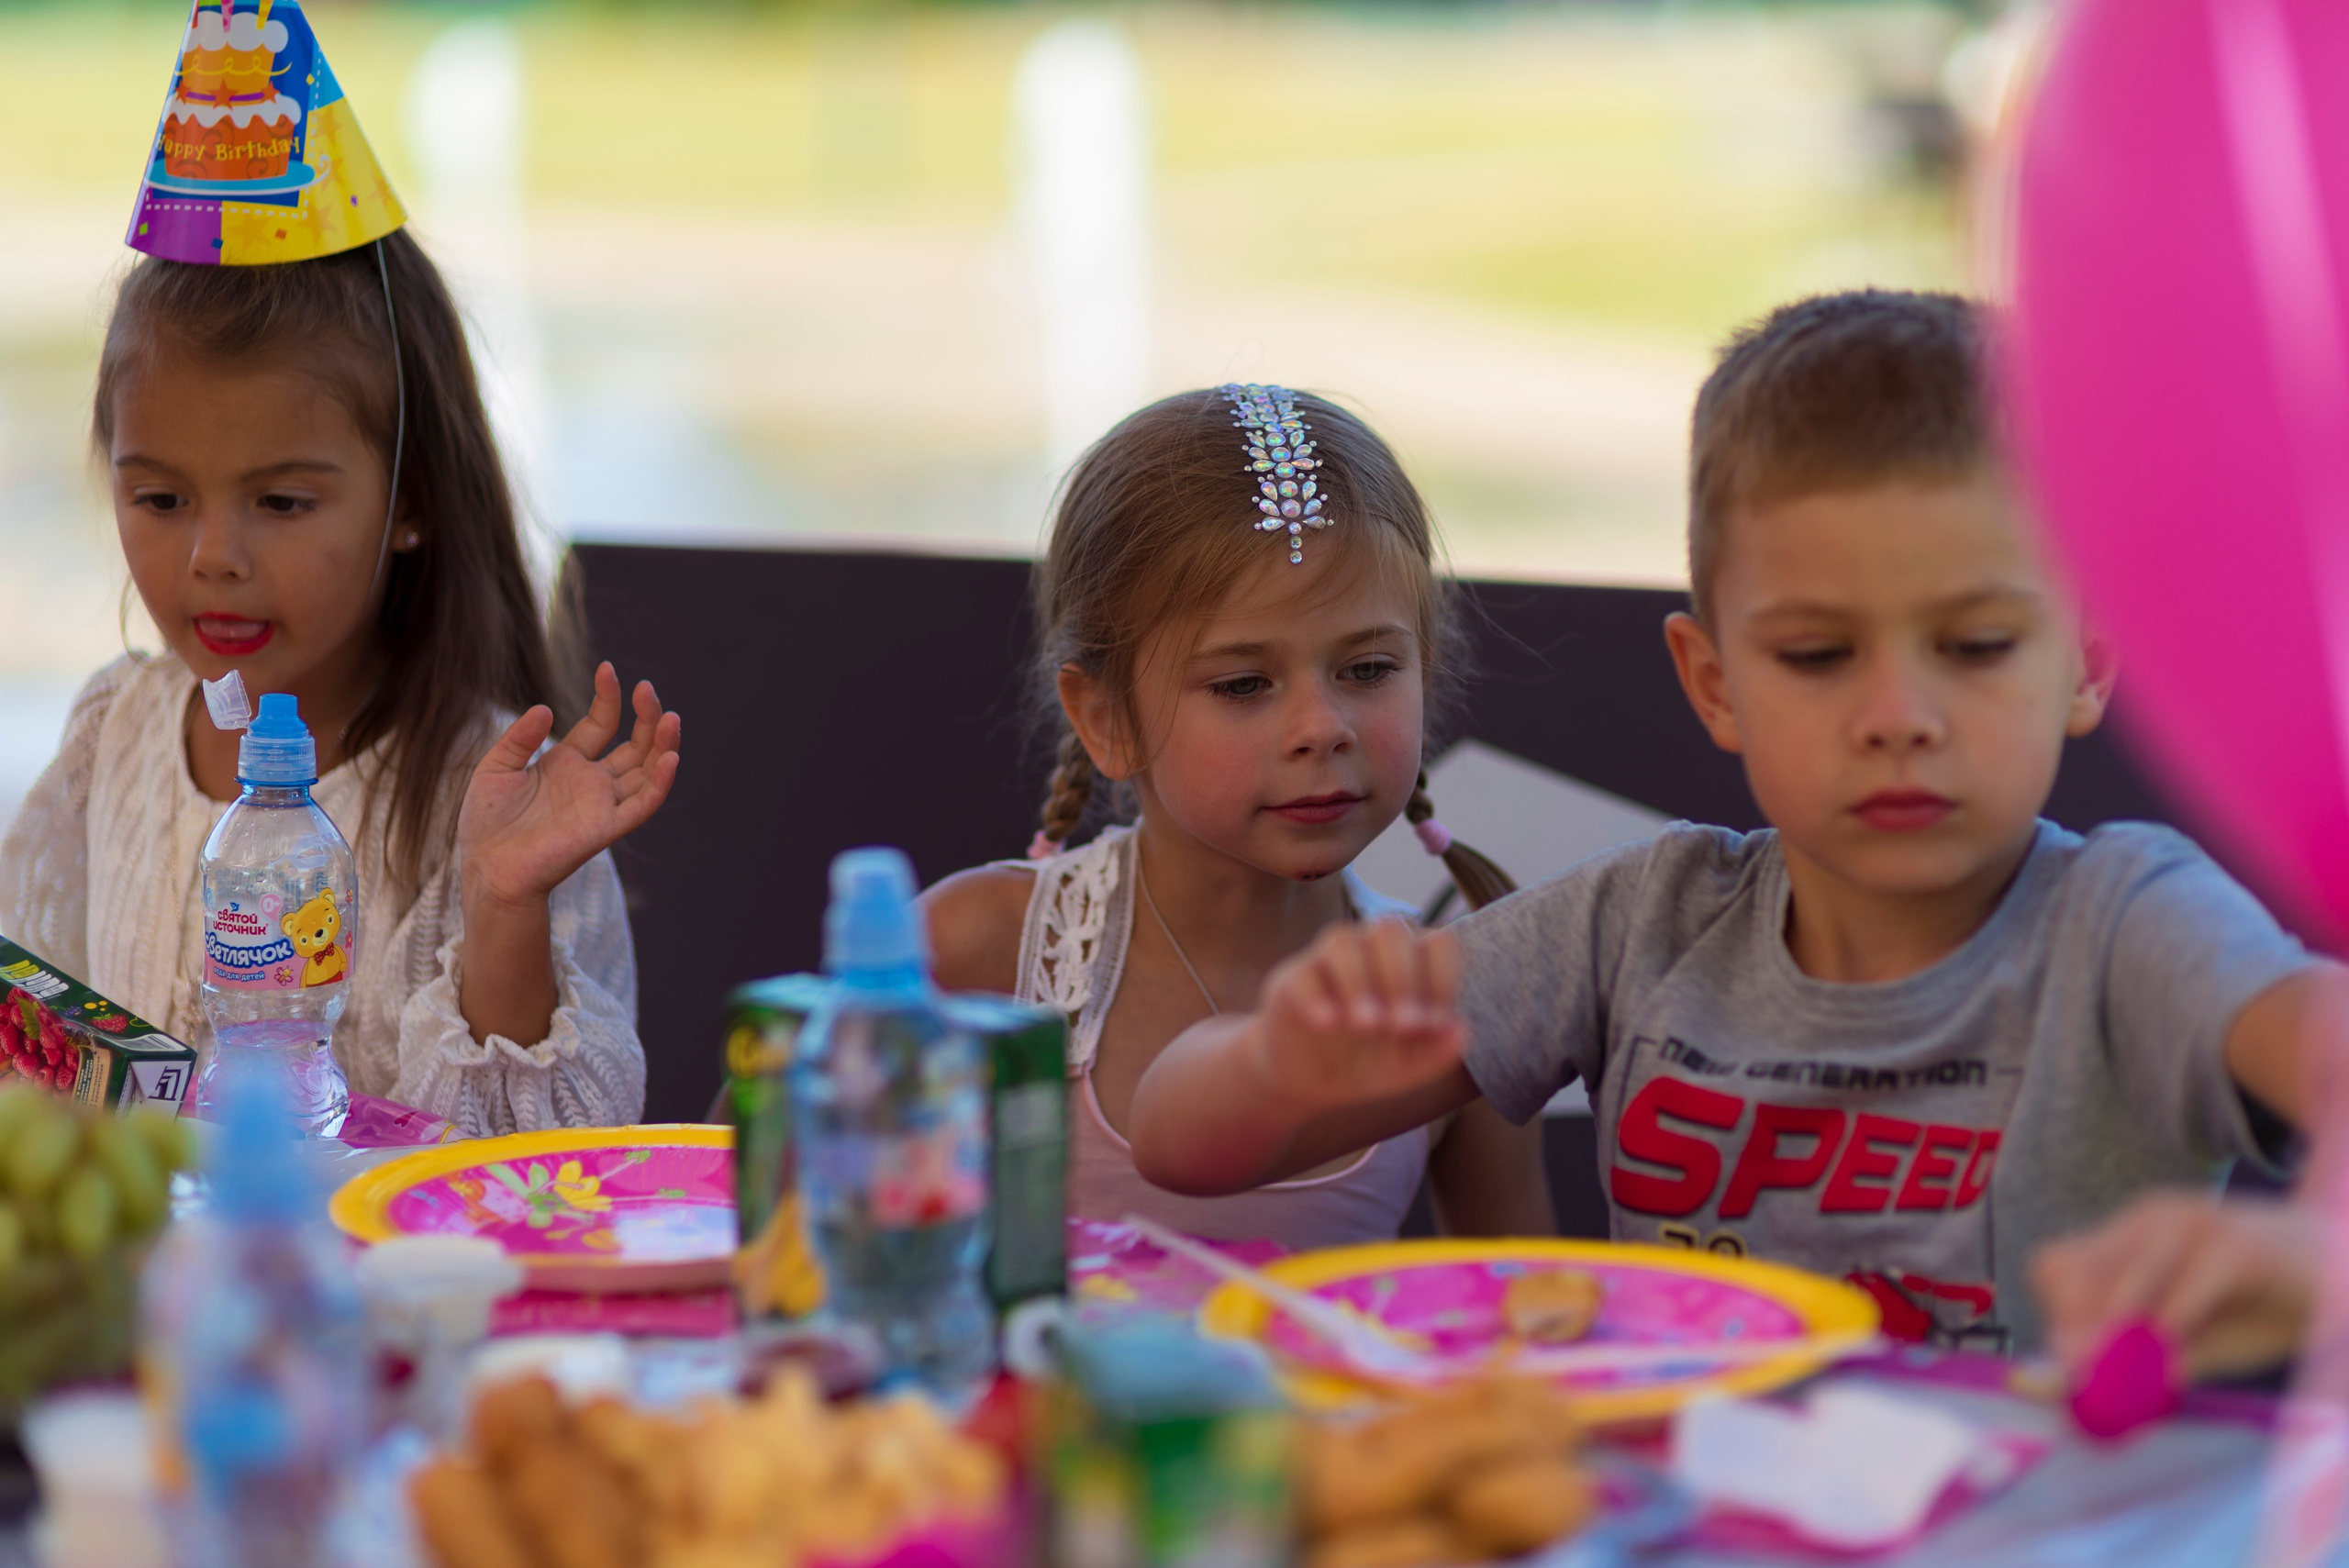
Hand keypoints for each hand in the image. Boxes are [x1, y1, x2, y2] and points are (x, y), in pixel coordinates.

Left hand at [458, 663, 682, 909]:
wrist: (487, 869)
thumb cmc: (486, 824)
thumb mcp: (495, 767)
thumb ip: (520, 737)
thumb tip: (547, 709)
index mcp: (567, 763)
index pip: (601, 723)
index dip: (608, 697)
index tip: (608, 669)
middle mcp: (592, 782)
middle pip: (634, 744)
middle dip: (646, 716)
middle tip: (648, 689)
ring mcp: (602, 804)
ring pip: (647, 770)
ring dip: (663, 744)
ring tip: (670, 716)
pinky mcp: (606, 827)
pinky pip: (643, 804)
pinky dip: (661, 782)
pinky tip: (670, 757)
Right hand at [1244, 918, 1465, 1110]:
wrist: (1314, 1083)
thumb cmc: (1372, 1061)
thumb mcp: (1410, 1067)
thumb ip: (1439, 1052)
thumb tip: (1459, 1032)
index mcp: (1412, 963)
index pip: (1439, 943)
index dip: (1442, 979)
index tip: (1433, 1024)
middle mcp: (1370, 951)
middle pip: (1390, 930)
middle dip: (1401, 978)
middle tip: (1402, 1026)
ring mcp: (1328, 963)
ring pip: (1343, 941)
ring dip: (1359, 981)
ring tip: (1366, 1025)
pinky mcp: (1292, 982)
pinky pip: (1303, 974)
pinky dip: (1316, 997)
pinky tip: (1328, 1024)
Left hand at [2032, 1191, 2318, 1381]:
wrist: (2343, 1275)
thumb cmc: (2256, 1309)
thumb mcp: (2187, 1340)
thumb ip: (2136, 1361)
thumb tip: (2067, 1391)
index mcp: (2127, 1236)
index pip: (2055, 1266)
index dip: (2057, 1317)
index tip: (2071, 1366)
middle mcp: (2148, 1220)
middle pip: (2077, 1272)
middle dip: (2077, 1332)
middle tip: (2086, 1380)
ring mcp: (2192, 1222)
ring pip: (2126, 1277)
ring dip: (2117, 1333)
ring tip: (2122, 1379)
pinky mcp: (2238, 1244)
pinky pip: (2188, 1288)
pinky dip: (2172, 1327)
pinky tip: (2174, 1362)